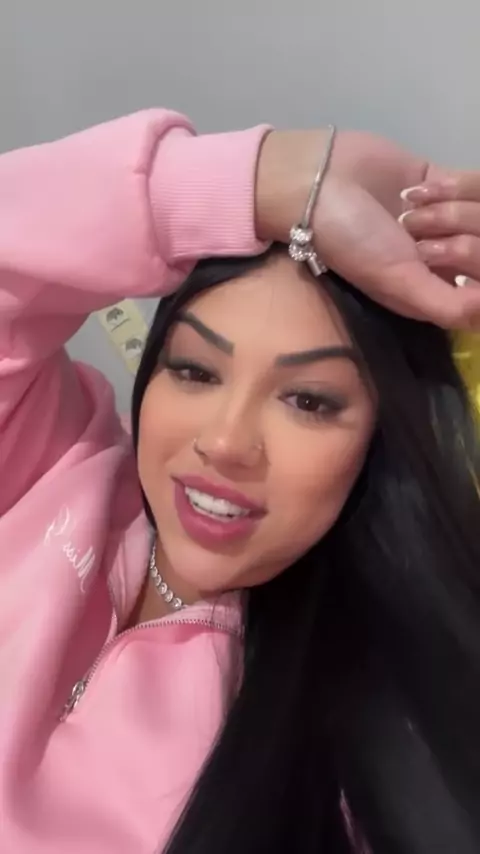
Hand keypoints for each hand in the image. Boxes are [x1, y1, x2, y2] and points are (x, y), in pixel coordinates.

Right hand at [256, 131, 479, 329]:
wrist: (317, 182)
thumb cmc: (352, 242)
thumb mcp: (397, 282)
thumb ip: (448, 307)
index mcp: (433, 292)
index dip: (477, 279)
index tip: (448, 271)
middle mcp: (444, 260)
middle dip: (460, 241)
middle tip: (419, 239)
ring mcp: (447, 221)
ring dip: (450, 211)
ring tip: (409, 213)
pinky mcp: (444, 183)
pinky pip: (476, 184)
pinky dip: (452, 187)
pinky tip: (418, 191)